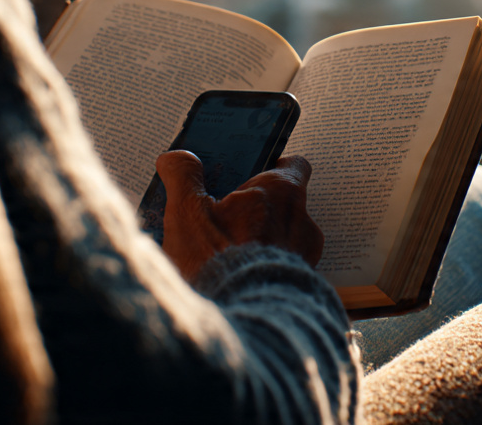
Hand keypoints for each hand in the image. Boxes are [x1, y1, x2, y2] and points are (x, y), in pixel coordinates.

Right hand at [156, 150, 323, 282]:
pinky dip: (264, 269)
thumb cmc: (220, 261)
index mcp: (282, 193)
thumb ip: (184, 178)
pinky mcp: (300, 287)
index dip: (271, 166)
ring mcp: (305, 257)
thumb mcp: (188, 212)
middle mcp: (302, 222)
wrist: (245, 324)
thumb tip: (176, 158)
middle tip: (225, 215)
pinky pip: (283, 269)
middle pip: (284, 204)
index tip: (248, 173)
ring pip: (283, 239)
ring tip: (224, 253)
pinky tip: (236, 278)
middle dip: (257, 208)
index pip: (292, 166)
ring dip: (261, 242)